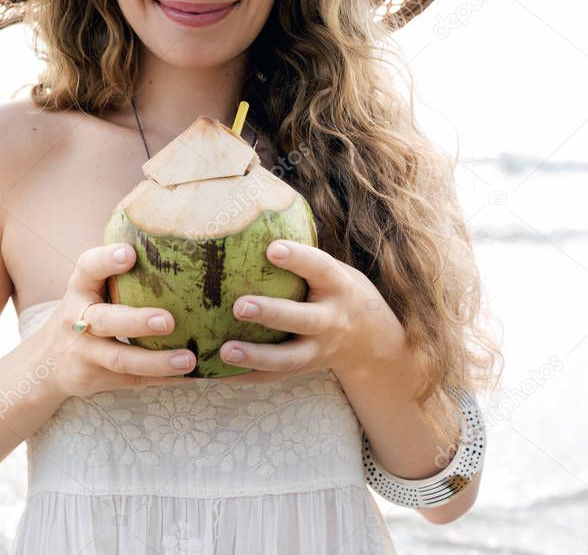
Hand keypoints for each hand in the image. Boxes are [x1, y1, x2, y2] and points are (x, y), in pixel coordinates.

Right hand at [39, 243, 198, 397]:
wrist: (45, 362)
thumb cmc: (85, 311)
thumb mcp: (90, 289)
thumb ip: (119, 273)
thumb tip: (177, 240)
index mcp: (80, 289)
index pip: (87, 269)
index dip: (106, 260)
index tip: (129, 254)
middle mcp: (77, 320)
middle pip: (106, 321)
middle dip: (136, 322)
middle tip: (168, 320)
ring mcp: (85, 353)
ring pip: (120, 359)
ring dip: (156, 360)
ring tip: (188, 359)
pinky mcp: (96, 379)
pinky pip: (133, 380)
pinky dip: (164, 379)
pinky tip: (192, 376)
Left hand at [214, 239, 406, 384]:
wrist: (372, 340)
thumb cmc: (336, 291)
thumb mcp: (331, 270)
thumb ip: (300, 254)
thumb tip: (251, 210)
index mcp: (338, 286)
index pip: (320, 269)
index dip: (299, 259)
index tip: (272, 248)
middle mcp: (331, 319)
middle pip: (303, 319)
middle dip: (272, 314)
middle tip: (239, 306)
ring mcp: (319, 349)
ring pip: (288, 358)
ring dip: (255, 356)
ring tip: (224, 350)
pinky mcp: (305, 369)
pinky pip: (274, 377)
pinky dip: (245, 377)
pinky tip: (215, 372)